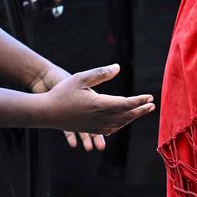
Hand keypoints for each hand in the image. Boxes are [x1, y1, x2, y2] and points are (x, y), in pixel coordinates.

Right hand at [36, 64, 153, 149]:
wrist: (44, 112)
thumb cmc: (62, 92)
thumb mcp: (81, 78)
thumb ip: (101, 73)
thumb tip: (118, 67)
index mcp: (99, 104)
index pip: (126, 104)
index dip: (139, 101)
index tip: (150, 97)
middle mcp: (99, 117)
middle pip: (126, 115)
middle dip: (140, 110)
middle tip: (152, 105)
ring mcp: (94, 125)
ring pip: (119, 124)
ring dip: (132, 118)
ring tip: (141, 111)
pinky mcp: (89, 129)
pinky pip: (109, 129)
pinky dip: (120, 124)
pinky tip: (123, 121)